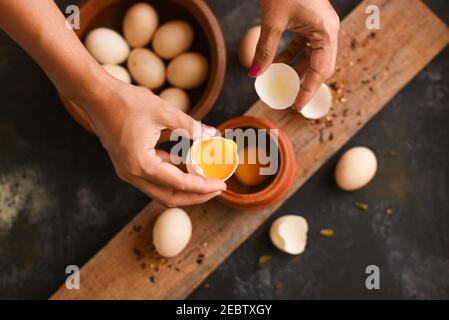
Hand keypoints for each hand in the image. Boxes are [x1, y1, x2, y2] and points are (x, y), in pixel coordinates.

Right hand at [77, 74, 226, 206]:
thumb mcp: (164, 112)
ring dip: (184, 185)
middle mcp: (132, 174)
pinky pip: (154, 176)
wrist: (95, 95)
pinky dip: (172, 173)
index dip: (204, 187)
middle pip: (170, 196)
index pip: (180, 184)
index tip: (222, 186)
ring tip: (205, 177)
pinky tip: (187, 162)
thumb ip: (190, 126)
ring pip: (161, 189)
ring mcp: (128, 171)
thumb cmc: (126, 101)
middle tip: (216, 188)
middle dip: (196, 195)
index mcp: (141, 165)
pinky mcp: (128, 164)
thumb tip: (212, 134)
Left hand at [250, 0, 339, 109]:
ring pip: (313, 57)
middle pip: (321, 66)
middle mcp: (328, 30)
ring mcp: (321, 26)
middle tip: (292, 100)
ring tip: (284, 84)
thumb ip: (265, 50)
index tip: (296, 106)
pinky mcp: (312, 22)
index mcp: (326, 32)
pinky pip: (305, 46)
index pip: (320, 70)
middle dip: (306, 83)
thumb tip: (255, 74)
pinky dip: (293, 56)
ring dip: (298, 70)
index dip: (308, 90)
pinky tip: (278, 64)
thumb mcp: (272, 23)